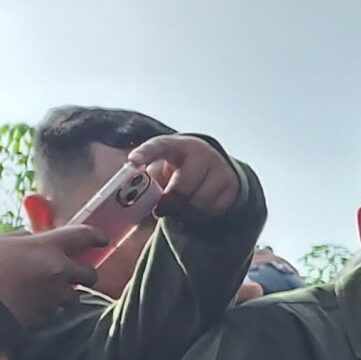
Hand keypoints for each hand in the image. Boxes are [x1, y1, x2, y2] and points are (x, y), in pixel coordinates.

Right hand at [0, 225, 111, 329]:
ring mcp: (55, 295)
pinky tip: (29, 303)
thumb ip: (24, 239)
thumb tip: (35, 238)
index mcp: (46, 247)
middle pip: (90, 273)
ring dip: (65, 294)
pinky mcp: (48, 316)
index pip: (83, 236)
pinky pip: (56, 310)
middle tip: (74, 273)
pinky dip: (49, 307)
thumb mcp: (0, 243)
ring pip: (74, 296)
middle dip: (84, 274)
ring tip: (42, 291)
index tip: (102, 239)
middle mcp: (58, 271)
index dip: (96, 236)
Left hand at [126, 134, 244, 220]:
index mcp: (176, 145)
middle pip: (183, 186)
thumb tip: (129, 204)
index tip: (133, 161)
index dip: (146, 153)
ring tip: (181, 207)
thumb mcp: (163, 170)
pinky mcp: (231, 184)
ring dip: (186, 211)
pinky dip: (201, 214)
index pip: (160, 146)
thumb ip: (147, 182)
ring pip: (198, 201)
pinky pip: (213, 209)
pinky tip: (197, 208)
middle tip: (161, 211)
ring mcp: (218, 168)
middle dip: (170, 202)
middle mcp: (200, 153)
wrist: (215, 168)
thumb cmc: (179, 170)